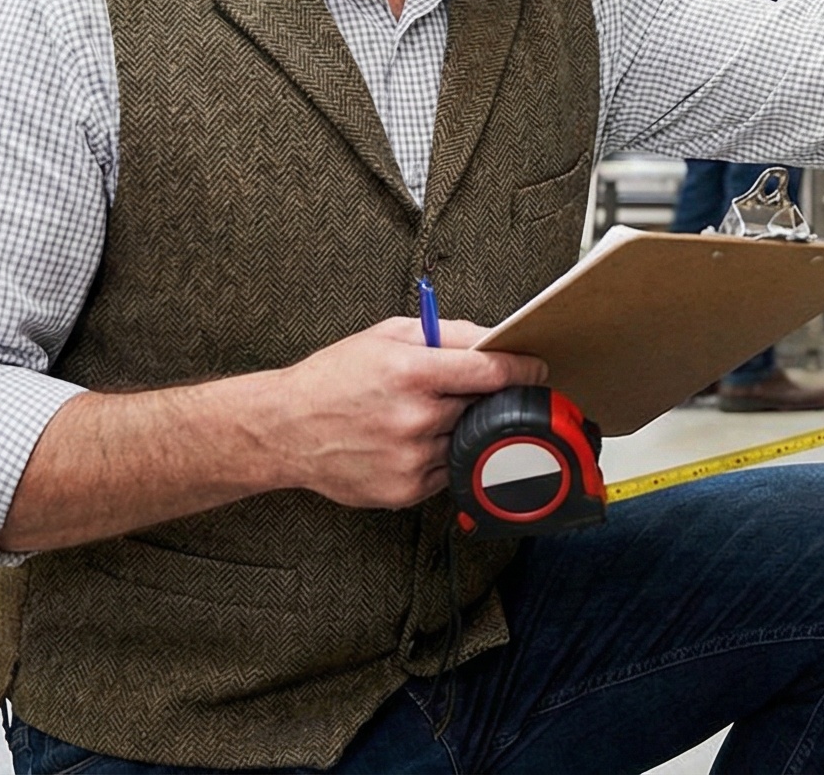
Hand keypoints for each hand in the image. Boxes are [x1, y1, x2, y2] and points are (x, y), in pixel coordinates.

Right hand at [269, 317, 546, 508]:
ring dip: (460, 428)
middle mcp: (415, 418)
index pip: (491, 373)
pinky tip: (410, 441)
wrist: (286, 428)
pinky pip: (446, 471)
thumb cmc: (335, 377)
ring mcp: (410, 458)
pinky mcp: (404, 490)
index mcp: (411, 373)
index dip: (523, 370)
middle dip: (484, 398)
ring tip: (425, 416)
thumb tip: (495, 339)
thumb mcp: (387, 336)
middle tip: (469, 390)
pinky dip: (440, 456)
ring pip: (467, 441)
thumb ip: (446, 334)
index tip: (537, 370)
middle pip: (484, 407)